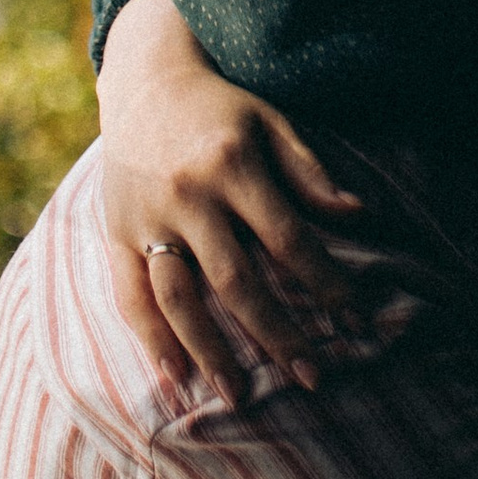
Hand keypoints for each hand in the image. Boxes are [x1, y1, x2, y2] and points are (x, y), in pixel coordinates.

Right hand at [97, 0, 366, 403]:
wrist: (144, 82)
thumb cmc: (221, 109)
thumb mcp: (271, 123)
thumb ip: (311, 173)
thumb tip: (361, 216)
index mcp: (232, 164)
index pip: (288, 239)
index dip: (326, 284)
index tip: (357, 323)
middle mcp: (188, 196)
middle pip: (237, 280)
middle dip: (278, 334)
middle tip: (314, 378)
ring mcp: (147, 218)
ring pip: (179, 297)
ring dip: (211, 350)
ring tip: (241, 396)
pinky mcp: (116, 233)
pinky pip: (129, 293)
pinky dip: (150, 337)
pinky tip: (176, 373)